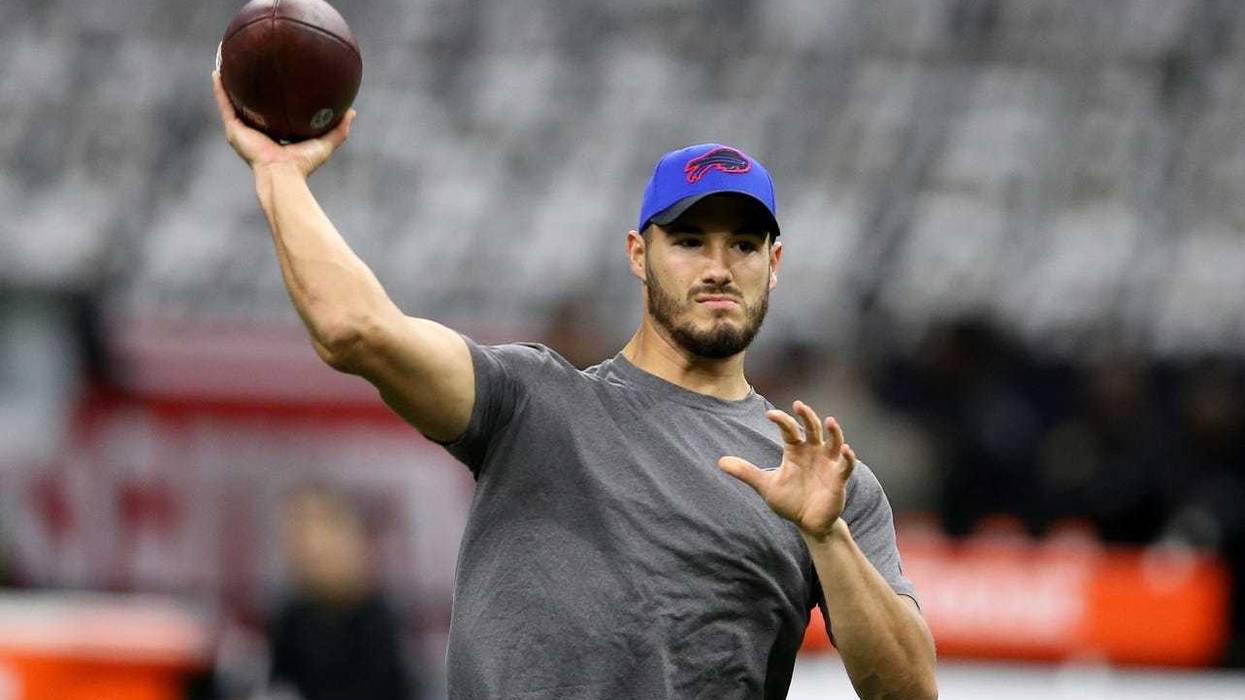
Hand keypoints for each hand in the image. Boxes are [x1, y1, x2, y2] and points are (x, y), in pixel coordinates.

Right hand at [211, 70, 354, 176]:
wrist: (283, 175)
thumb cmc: (304, 164)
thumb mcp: (325, 142)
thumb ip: (339, 129)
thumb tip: (352, 111)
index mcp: (274, 136)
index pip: (271, 114)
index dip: (271, 100)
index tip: (274, 83)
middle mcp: (255, 132)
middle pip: (249, 106)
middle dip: (247, 89)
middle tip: (249, 67)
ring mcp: (242, 131)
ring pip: (231, 103)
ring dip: (227, 84)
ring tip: (224, 63)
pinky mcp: (233, 129)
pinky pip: (224, 104)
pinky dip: (219, 89)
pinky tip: (217, 71)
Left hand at [719, 401, 855, 539]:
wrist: (807, 523)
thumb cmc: (789, 501)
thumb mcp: (765, 486)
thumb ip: (746, 472)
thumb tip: (719, 462)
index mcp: (796, 450)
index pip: (789, 430)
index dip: (782, 420)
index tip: (770, 414)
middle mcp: (814, 452)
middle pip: (813, 428)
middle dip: (807, 416)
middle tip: (799, 405)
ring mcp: (828, 464)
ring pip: (835, 441)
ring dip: (835, 431)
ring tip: (830, 421)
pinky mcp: (839, 478)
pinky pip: (846, 465)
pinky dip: (848, 457)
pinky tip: (847, 450)